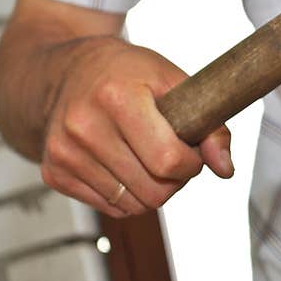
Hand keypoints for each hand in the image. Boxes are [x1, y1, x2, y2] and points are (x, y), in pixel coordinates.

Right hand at [40, 36, 232, 217]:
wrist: (67, 72)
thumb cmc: (126, 74)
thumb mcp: (173, 81)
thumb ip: (210, 124)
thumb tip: (226, 168)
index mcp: (116, 97)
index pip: (168, 160)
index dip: (192, 163)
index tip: (192, 149)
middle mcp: (84, 127)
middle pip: (154, 190)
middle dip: (176, 179)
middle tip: (173, 154)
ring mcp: (65, 153)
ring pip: (134, 205)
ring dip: (153, 189)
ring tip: (149, 157)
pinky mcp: (55, 173)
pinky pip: (112, 208)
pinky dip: (129, 194)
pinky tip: (126, 165)